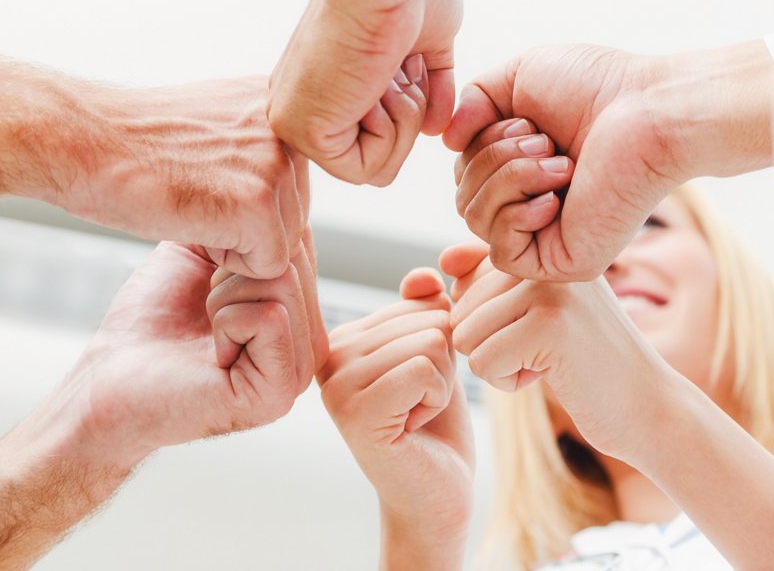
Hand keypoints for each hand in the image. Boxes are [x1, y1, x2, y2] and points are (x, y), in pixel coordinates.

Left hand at [57, 234, 326, 465]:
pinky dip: (224, 320)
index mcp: (300, 315)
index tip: (207, 285)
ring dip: (223, 296)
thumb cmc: (150, 318)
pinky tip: (210, 353)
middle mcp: (310, 345)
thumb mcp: (207, 252)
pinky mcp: (279, 392)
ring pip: (281, 280)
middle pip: (291, 257)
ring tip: (205, 330)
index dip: (239, 245)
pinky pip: (269, 315)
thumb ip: (250, 224)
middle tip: (202, 312)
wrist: (110, 376)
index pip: (295, 240)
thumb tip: (283, 186)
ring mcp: (299, 372)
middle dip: (231, 270)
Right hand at [59, 75, 308, 279]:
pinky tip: (188, 220)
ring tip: (189, 201)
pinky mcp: (258, 205)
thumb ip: (259, 141)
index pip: (293, 184)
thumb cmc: (135, 142)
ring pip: (284, 242)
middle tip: (192, 191)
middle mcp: (291, 127)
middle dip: (246, 223)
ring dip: (235, 241)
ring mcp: (277, 164)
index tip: (201, 175)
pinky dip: (225, 260)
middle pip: (295, 215)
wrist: (81, 140)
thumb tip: (287, 177)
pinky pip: (266, 266)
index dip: (244, 199)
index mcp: (284, 103)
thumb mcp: (215, 122)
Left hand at [269, 0, 461, 186]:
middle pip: (379, 158)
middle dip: (410, 114)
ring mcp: (297, 120)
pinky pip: (368, 170)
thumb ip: (429, 87)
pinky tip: (377, 85)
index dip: (413, 105)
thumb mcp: (427, 42)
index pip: (378, 136)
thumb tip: (435, 129)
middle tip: (398, 65)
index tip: (405, 58)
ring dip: (405, 120)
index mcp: (324, 83)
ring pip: (377, 169)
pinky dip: (392, 131)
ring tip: (389, 71)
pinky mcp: (302, 131)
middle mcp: (303, 104)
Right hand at [318, 269, 473, 559]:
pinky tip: (414, 426)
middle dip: (444, 363)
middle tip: (418, 405)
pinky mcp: (356, 413)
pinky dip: (438, 398)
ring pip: (430, 342)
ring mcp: (337, 385)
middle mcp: (330, 356)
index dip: (440, 344)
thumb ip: (425, 309)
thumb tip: (424, 277)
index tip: (414, 386)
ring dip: (442, 384)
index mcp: (343, 338)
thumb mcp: (434, 354)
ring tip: (415, 414)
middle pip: (426, 319)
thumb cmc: (436, 427)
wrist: (436, 496)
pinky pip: (426, 371)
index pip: (419, 301)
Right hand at [444, 42, 773, 280]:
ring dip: (509, 177)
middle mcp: (532, 204)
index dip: (479, 143)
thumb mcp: (515, 78)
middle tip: (544, 139)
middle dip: (493, 158)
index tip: (525, 119)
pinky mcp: (561, 262)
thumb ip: (471, 102)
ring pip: (475, 219)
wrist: (650, 111)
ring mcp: (545, 236)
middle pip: (463, 195)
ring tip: (558, 160)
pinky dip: (517, 213)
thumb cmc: (597, 87)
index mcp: (523, 167)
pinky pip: (501, 250)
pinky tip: (557, 193)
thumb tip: (447, 141)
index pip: (464, 172)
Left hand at [445, 242, 673, 462]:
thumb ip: (488, 280)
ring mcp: (548, 288)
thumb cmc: (585, 360)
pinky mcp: (549, 327)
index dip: (488, 318)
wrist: (650, 407)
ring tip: (548, 359)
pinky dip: (508, 382)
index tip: (535, 326)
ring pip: (465, 335)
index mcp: (541, 247)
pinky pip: (482, 362)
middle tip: (547, 349)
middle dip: (491, 343)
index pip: (465, 275)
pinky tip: (550, 375)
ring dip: (498, 363)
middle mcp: (544, 258)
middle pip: (459, 309)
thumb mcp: (536, 309)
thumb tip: (443, 261)